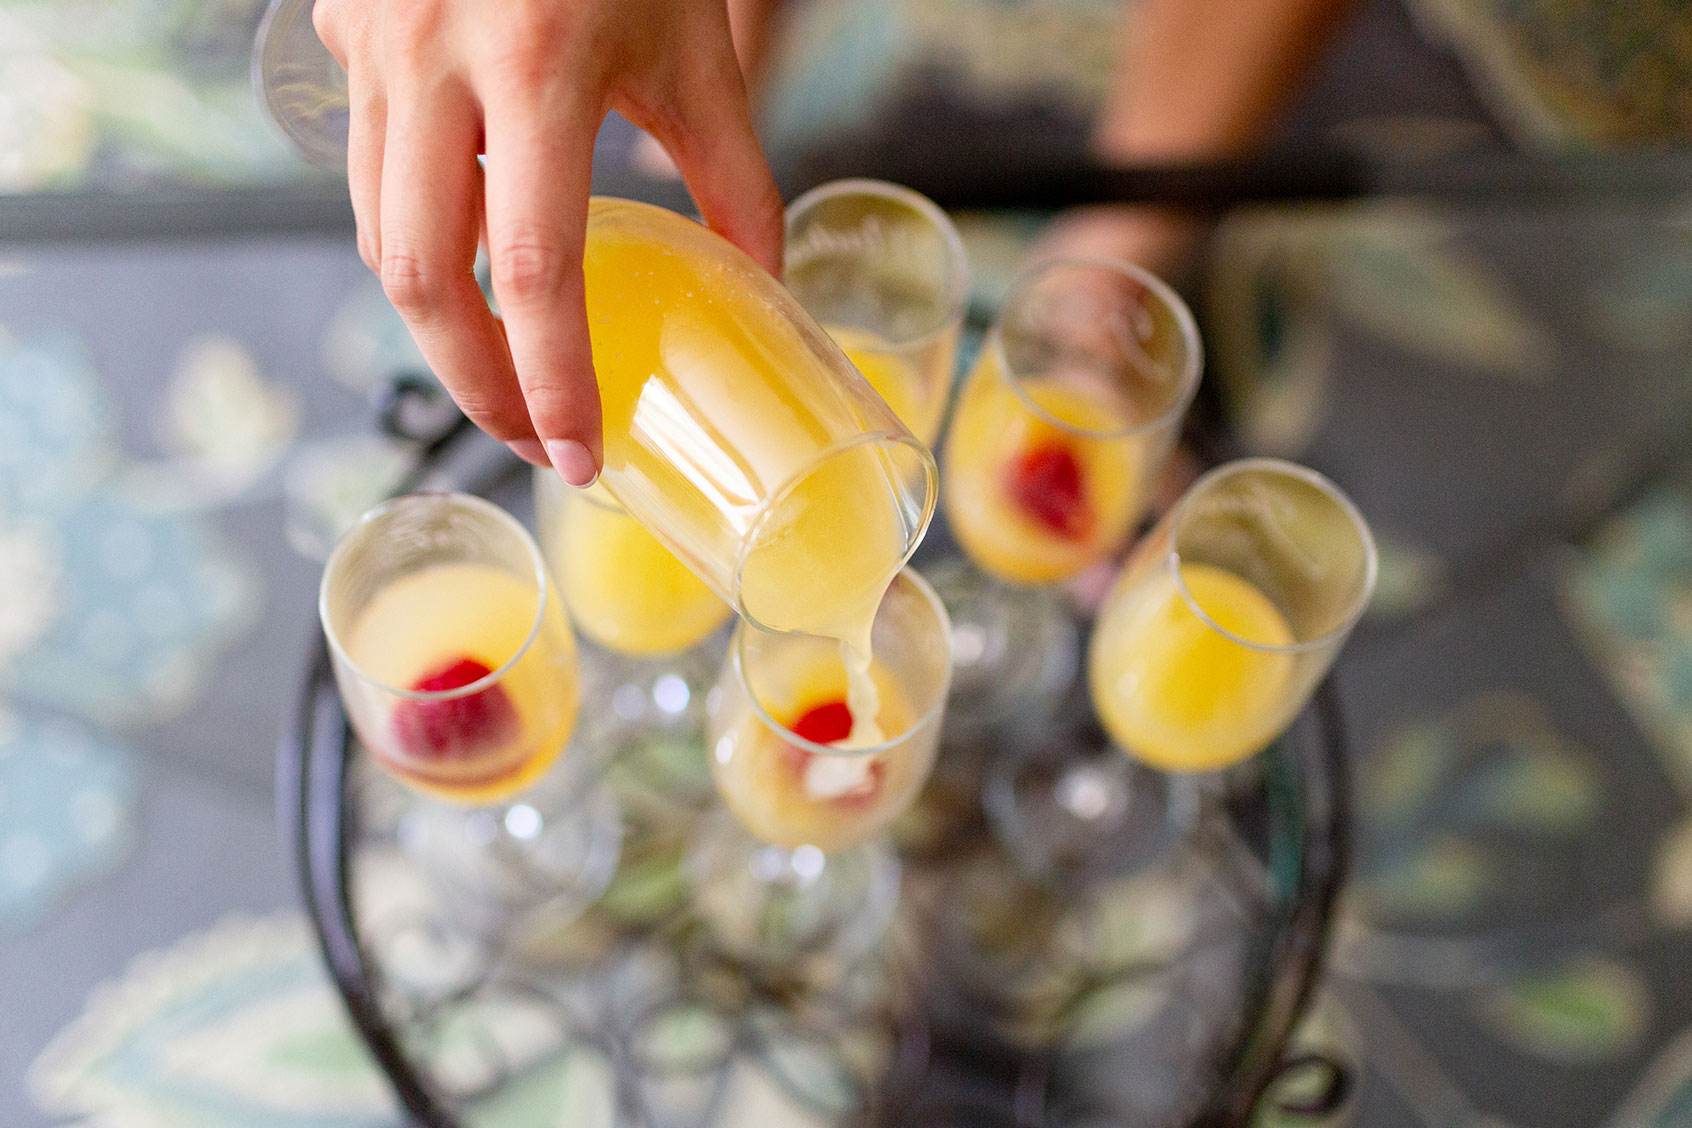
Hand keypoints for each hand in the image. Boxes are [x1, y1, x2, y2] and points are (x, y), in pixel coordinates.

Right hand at [313, 0, 783, 484]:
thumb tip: (763, 279)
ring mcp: (373, 42)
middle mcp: (433, 58)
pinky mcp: (344, 29)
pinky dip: (410, 230)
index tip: (579, 456)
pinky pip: (362, 163)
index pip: (536, 268)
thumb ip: (732, 171)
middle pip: (420, 276)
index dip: (553, 382)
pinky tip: (463, 257)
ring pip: (374, 227)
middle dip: (472, 379)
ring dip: (436, 319)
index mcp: (536, 65)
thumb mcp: (691, 46)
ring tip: (505, 372)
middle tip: (533, 437)